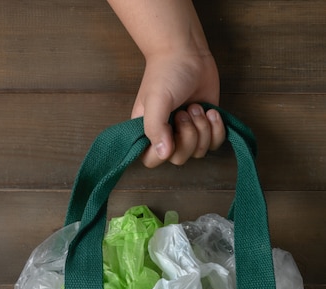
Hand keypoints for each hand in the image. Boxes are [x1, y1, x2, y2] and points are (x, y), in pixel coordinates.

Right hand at [132, 50, 225, 167]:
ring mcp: (187, 131)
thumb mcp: (156, 101)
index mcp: (148, 131)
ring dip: (203, 129)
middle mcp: (167, 135)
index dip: (163, 153)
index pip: (151, 159)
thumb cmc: (166, 74)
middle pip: (179, 158)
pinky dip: (217, 129)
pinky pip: (215, 143)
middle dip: (188, 136)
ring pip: (199, 152)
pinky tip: (211, 111)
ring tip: (197, 107)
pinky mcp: (205, 124)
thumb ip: (155, 128)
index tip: (170, 130)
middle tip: (185, 112)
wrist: (187, 53)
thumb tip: (163, 154)